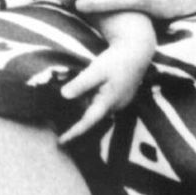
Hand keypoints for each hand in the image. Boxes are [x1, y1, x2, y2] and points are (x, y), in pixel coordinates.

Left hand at [58, 11, 156, 156]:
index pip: (87, 123)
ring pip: (96, 110)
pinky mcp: (119, 97)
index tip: (60, 142)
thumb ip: (81, 83)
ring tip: (66, 109)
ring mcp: (118, 103)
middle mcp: (114, 107)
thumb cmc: (117, 60)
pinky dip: (90, 102)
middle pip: (91, 117)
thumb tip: (64, 95)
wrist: (138, 52)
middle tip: (57, 125)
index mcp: (108, 103)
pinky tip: (82, 95)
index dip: (73, 133)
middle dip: (76, 122)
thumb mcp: (97, 70)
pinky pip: (101, 103)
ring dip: (83, 110)